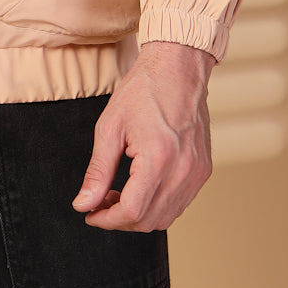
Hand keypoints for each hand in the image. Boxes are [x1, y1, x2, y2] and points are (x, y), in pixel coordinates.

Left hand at [72, 41, 213, 231]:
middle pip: (149, 220)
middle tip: (100, 202)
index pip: (131, 211)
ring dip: (139, 215)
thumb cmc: (143, 90)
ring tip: (118, 194)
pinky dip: (158, 204)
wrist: (177, 67)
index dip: (107, 219)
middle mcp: (183, 169)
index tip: (90, 214)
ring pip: (165, 217)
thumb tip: (84, 204)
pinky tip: (141, 187)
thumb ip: (98, 171)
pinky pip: (180, 202)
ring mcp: (197, 171)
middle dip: (119, 219)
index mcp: (158, 157)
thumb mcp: (110, 127)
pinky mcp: (204, 169)